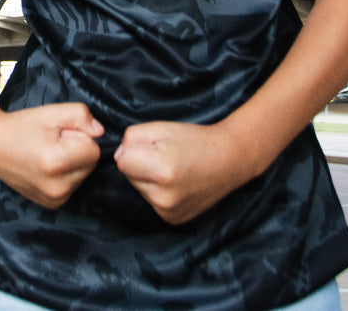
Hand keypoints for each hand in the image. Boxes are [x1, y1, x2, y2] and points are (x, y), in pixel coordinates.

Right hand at [0, 103, 104, 208]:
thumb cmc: (23, 126)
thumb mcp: (52, 112)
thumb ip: (81, 116)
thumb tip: (100, 132)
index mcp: (57, 163)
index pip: (94, 149)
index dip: (79, 136)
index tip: (59, 134)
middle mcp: (57, 188)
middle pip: (90, 164)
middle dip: (78, 150)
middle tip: (53, 142)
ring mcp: (54, 199)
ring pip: (83, 175)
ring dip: (72, 163)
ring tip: (48, 154)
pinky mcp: (52, 204)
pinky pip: (73, 185)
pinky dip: (65, 175)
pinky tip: (47, 167)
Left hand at [114, 120, 261, 224]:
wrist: (229, 160)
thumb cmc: (195, 140)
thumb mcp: (161, 127)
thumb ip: (132, 138)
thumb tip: (118, 156)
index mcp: (162, 170)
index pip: (121, 161)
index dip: (133, 150)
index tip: (152, 146)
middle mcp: (164, 196)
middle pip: (129, 176)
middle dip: (140, 164)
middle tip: (165, 156)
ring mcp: (169, 211)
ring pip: (140, 189)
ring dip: (149, 179)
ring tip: (173, 169)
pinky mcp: (172, 220)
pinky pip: (151, 202)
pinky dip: (158, 192)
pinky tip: (176, 184)